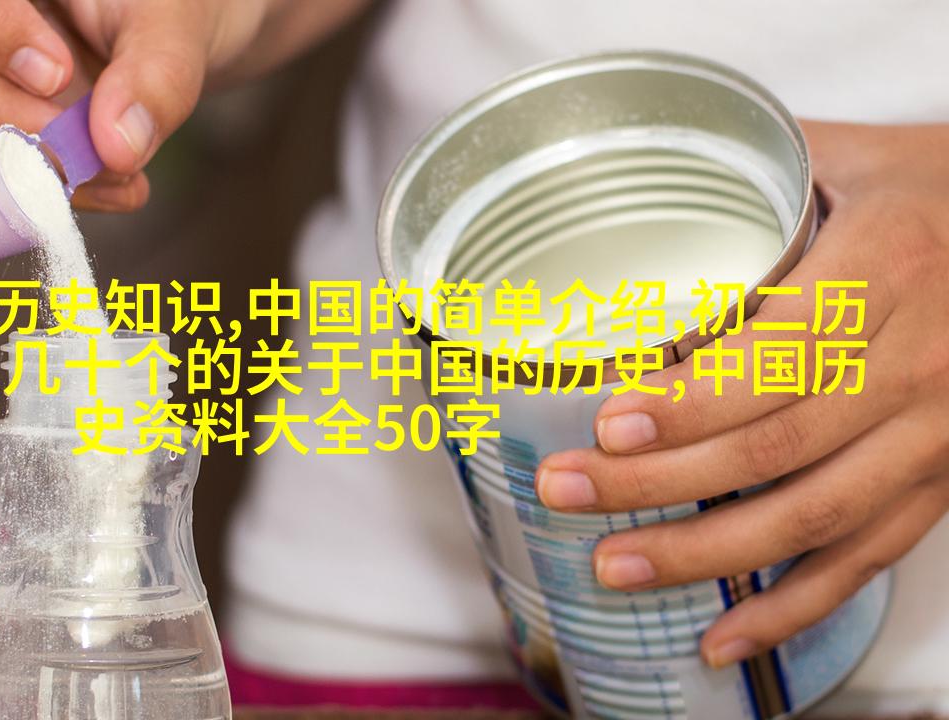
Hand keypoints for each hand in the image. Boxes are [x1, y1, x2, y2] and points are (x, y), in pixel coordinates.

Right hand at [0, 0, 270, 210]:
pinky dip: (42, 184)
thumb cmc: (154, 10)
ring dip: (32, 164)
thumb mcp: (170, 26)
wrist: (155, 39)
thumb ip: (156, 74)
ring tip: (121, 176)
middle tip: (96, 151)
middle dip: (12, 118)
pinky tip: (106, 186)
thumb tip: (117, 146)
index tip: (58, 76)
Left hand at [535, 121, 948, 668]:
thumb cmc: (931, 193)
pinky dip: (794, 607)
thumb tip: (632, 168)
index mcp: (888, 271)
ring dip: (706, 553)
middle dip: (657, 480)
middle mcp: (918, 363)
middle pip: (776, 447)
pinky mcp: (941, 481)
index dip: (694, 398)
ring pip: (813, 515)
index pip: (780, 353)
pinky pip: (868, 558)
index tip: (610, 419)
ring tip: (613, 567)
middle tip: (564, 490)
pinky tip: (723, 636)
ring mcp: (935, 434)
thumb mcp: (853, 156)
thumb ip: (750, 169)